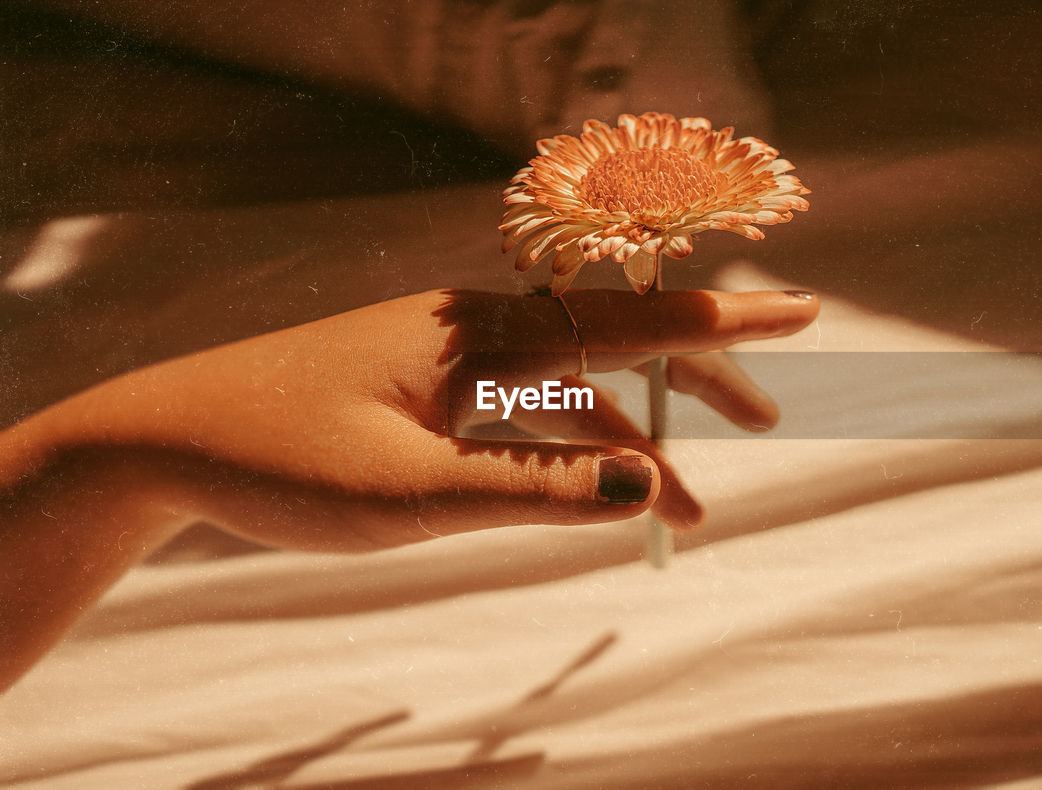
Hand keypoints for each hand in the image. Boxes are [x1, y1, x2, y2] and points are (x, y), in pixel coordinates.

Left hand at [10, 288, 818, 551]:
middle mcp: (477, 329)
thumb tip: (650, 491)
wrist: (167, 440)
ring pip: (574, 388)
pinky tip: (601, 492)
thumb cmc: (282, 459)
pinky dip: (571, 453)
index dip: (723, 324)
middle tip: (768, 419)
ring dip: (634, 443)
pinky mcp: (434, 390)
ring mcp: (455, 358)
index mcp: (479, 333)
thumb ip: (535, 490)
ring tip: (693, 511)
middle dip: (694, 381)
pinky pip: (526, 413)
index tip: (805, 313)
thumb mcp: (414, 493)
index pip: (626, 320)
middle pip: (615, 344)